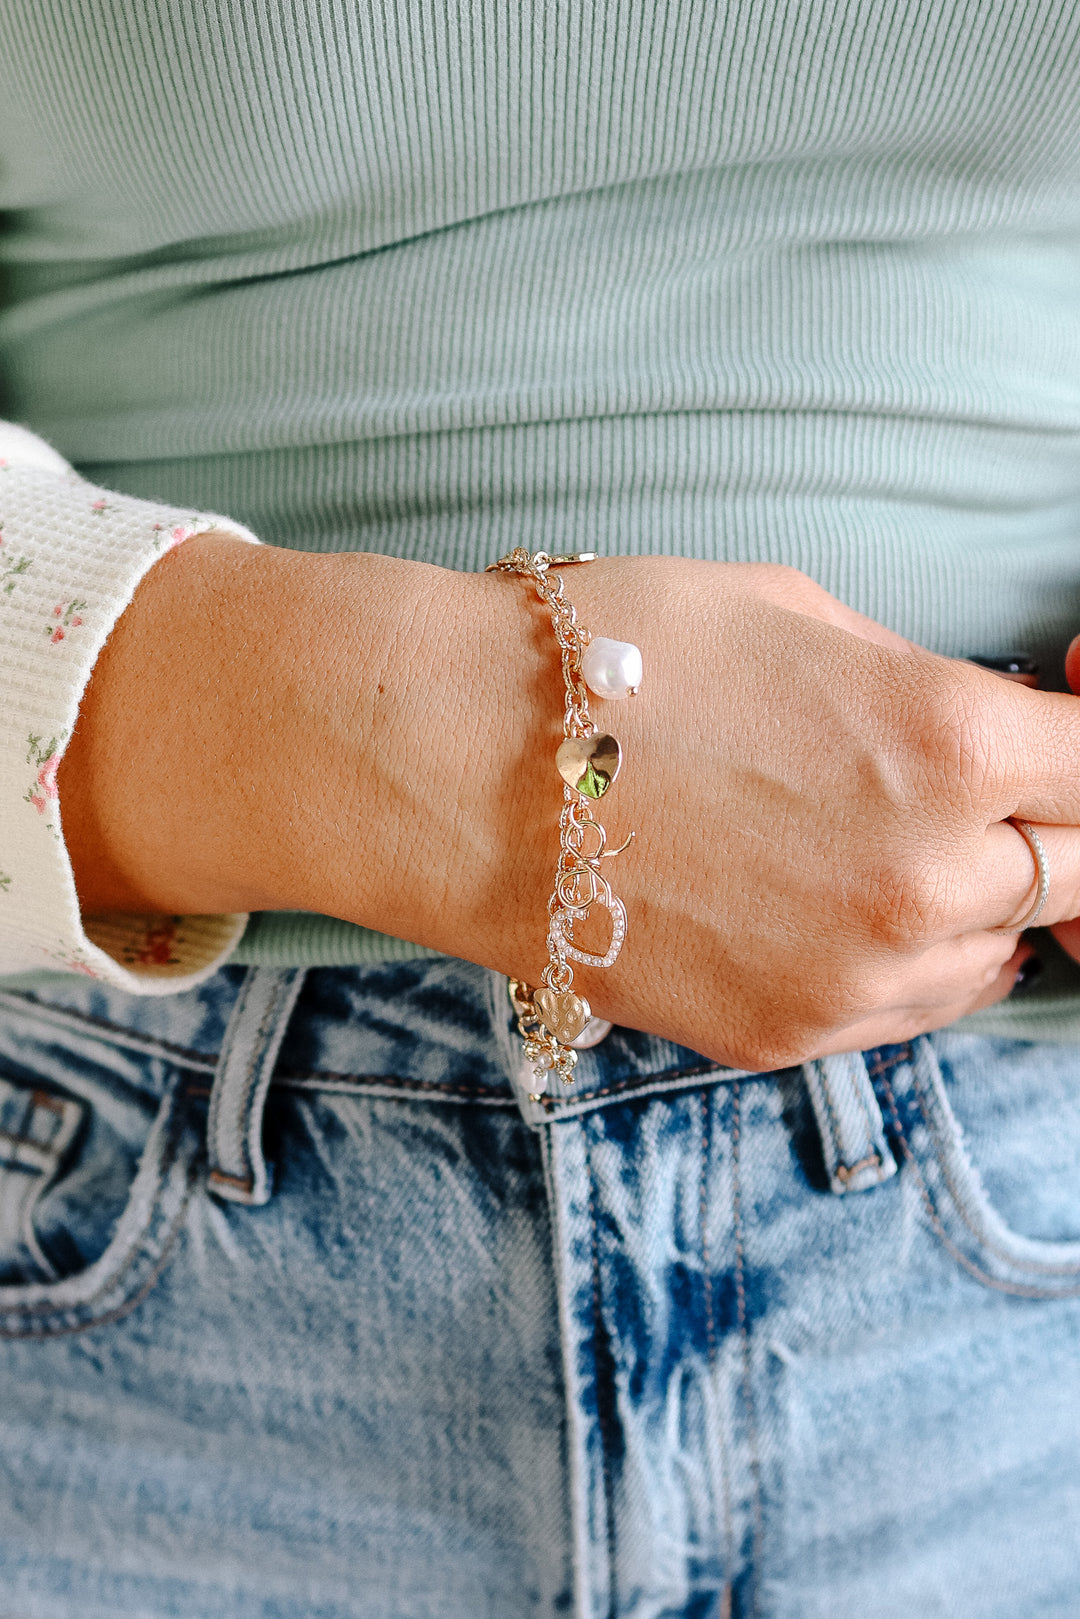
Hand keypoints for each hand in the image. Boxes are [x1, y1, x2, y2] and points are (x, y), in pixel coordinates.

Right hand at [60, 543, 1079, 1069]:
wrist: (449, 766)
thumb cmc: (610, 654)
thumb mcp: (798, 614)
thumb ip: (923, 685)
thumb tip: (988, 729)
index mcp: (944, 739)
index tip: (1062, 731)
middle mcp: (921, 877)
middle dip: (1052, 826)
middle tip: (998, 789)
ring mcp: (854, 975)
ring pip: (1002, 955)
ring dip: (986, 899)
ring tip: (911, 846)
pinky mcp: (784, 1036)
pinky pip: (909, 1011)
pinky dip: (914, 961)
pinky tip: (855, 906)